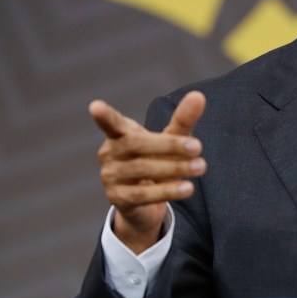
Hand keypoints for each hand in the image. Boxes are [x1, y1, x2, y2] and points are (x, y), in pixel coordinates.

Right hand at [90, 91, 206, 253]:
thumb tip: (198, 95)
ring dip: (175, 168)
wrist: (146, 201)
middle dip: (169, 145)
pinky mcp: (118, 199)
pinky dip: (167, 191)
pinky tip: (188, 188)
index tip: (95, 106)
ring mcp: (111, 177)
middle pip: (136, 145)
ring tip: (201, 167)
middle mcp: (110, 154)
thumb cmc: (157, 160)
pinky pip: (143, 195)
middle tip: (198, 147)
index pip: (112, 123)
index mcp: (121, 134)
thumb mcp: (172, 139)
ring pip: (142, 170)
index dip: (104, 116)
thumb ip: (183, 119)